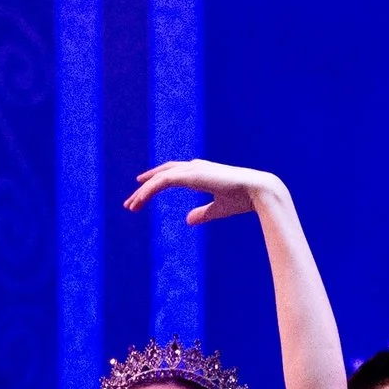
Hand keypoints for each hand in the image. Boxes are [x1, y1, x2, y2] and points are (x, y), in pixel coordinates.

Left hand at [125, 159, 288, 223]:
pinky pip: (164, 181)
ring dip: (143, 192)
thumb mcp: (218, 209)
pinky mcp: (191, 175)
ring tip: (131, 206)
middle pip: (162, 174)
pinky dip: (151, 190)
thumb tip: (187, 220)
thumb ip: (202, 213)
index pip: (172, 175)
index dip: (156, 182)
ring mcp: (192, 169)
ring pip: (160, 178)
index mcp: (200, 173)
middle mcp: (194, 167)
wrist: (257, 191)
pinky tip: (141, 198)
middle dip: (145, 188)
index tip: (141, 193)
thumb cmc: (243, 200)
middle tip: (130, 203)